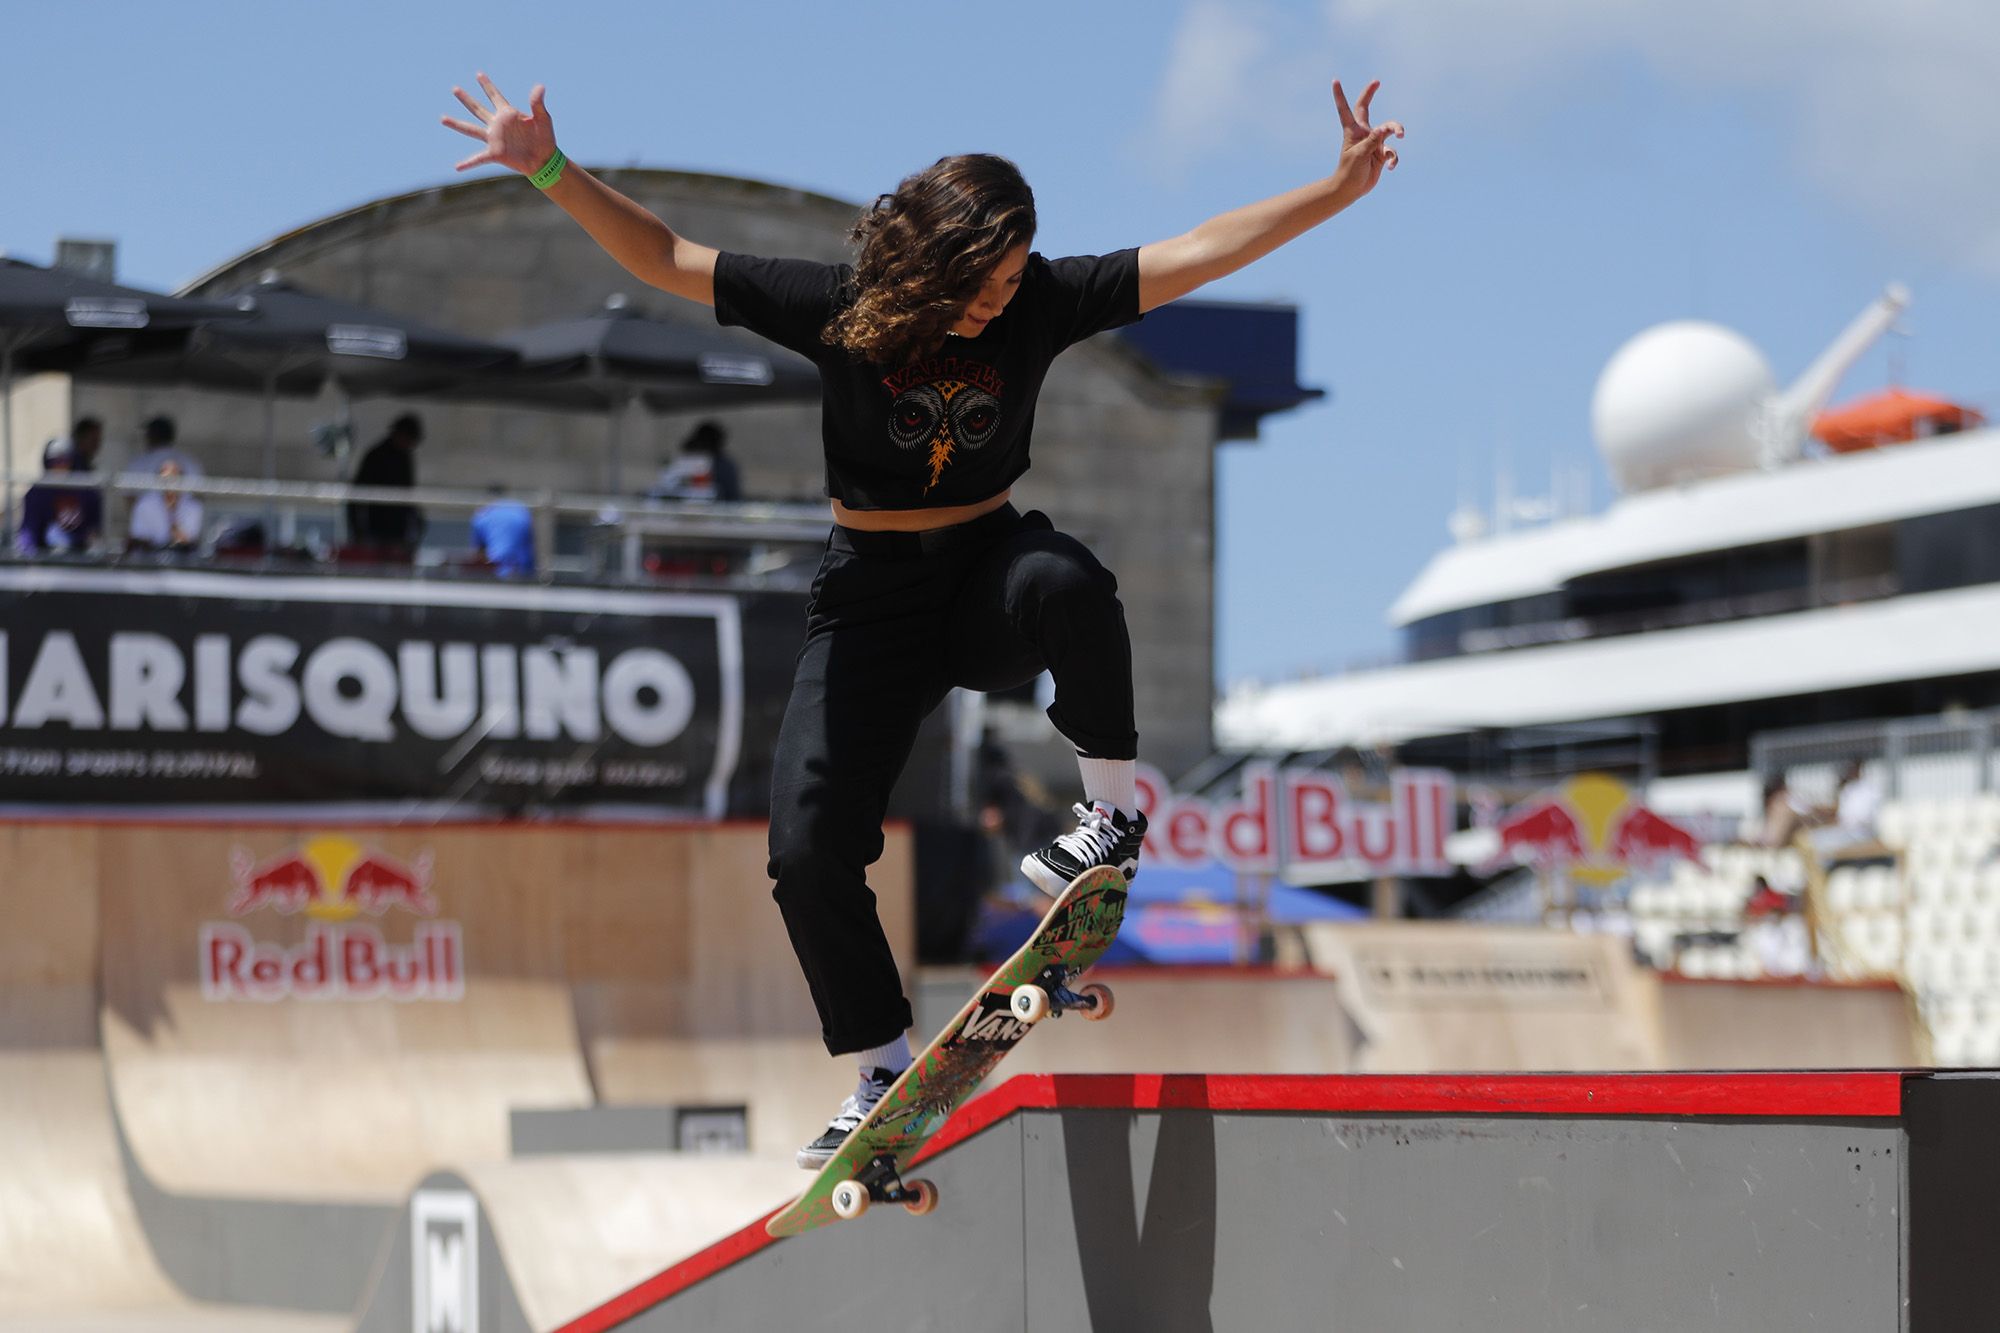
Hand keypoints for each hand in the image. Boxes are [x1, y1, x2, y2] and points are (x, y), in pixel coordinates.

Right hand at [442, 73, 556, 174]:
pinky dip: (468, 163)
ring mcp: (494, 139)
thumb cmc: (545, 138)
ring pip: (471, 130)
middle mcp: (497, 125)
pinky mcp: (495, 153)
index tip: (479, 74)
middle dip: (466, 99)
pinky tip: (457, 167)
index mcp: (507, 114)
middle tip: (454, 89)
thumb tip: (540, 86)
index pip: (495, 96)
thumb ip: (537, 103)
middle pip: (478, 109)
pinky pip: (478, 158)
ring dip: (456, 124)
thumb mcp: (543, 118)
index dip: (487, 85)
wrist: (545, 160)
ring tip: (442, 118)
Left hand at [1329, 79, 1402, 201]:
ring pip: (1389, 129)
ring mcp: (1373, 143)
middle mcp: (1363, 133)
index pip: (1345, 109)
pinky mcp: (1382, 154)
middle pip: (1367, 108)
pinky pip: (1393, 152)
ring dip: (1397, 129)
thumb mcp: (1359, 154)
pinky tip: (1391, 166)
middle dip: (1370, 94)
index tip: (1335, 80)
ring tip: (1401, 135)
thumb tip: (1385, 128)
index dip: (1339, 95)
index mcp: (1352, 131)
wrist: (1351, 189)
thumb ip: (1372, 140)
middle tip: (1376, 81)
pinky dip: (1394, 158)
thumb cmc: (1349, 171)